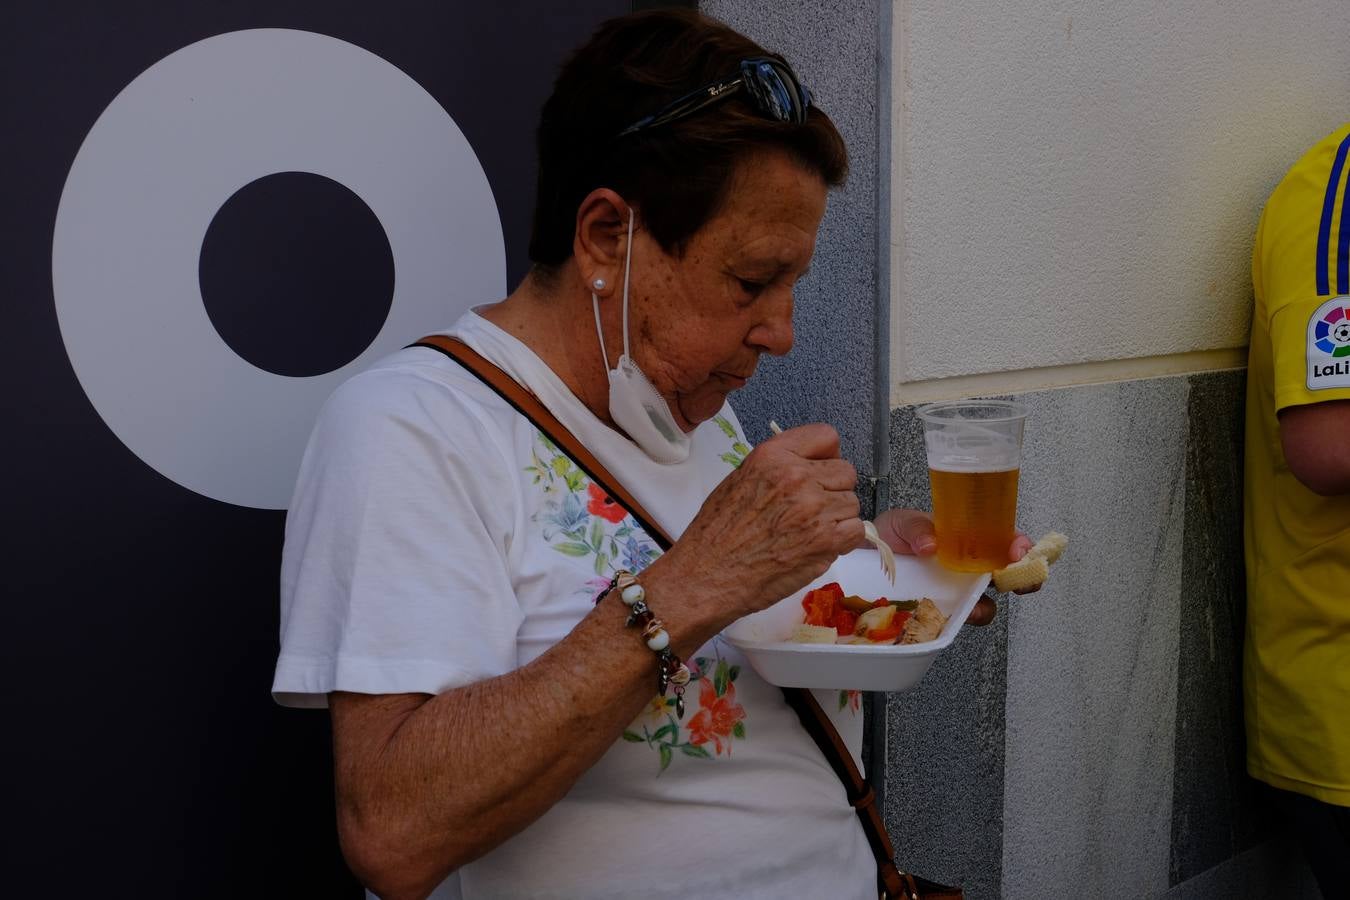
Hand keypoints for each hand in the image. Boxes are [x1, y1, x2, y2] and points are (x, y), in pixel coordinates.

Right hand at [665, 423, 862, 621]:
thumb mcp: (740, 479)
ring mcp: (814, 508)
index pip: (826, 436)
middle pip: (845, 471)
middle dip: (832, 489)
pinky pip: (857, 530)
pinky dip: (843, 540)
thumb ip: (777, 466)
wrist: (707, 576)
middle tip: (811, 509)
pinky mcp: (826, 540)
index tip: (819, 470)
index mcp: (773, 456)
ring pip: (851, 503)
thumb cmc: (717, 533)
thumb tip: (811, 464)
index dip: (826, 456)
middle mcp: (796, 476)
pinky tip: (819, 546)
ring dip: (837, 518)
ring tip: (808, 532)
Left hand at [870, 508, 1036, 626]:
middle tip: (1023, 583)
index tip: (1020, 551)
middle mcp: (966, 567)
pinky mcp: (937, 610)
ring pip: (983, 603)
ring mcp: (954, 591)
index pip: (1003, 541)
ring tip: (976, 608)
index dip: (1020, 546)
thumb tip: (930, 545)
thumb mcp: (902, 522)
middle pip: (1005, 576)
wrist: (864, 555)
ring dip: (984, 607)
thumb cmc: (890, 534)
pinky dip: (956, 622)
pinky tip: (950, 619)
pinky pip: (954, 620)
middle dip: (1023, 580)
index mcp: (966, 539)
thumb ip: (917, 528)